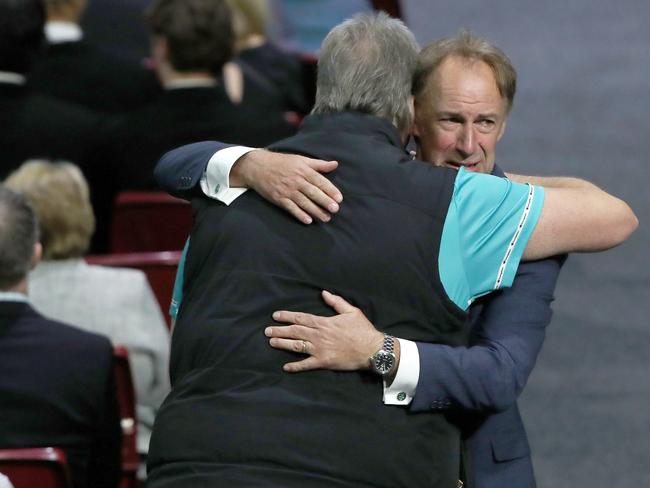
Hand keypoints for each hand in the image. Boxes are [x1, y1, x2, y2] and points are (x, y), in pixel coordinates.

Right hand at [233, 150, 342, 223]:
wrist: (257, 167)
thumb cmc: (281, 162)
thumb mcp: (301, 159)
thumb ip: (319, 164)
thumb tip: (335, 164)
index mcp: (303, 170)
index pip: (320, 181)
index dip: (330, 190)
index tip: (339, 198)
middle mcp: (296, 180)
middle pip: (313, 192)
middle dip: (325, 201)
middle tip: (335, 209)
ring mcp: (287, 190)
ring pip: (304, 202)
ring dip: (316, 211)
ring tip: (326, 218)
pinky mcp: (279, 198)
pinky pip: (291, 208)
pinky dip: (299, 214)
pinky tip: (308, 220)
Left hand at [265, 291, 383, 371]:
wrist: (372, 349)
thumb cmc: (362, 330)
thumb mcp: (351, 311)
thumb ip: (336, 301)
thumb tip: (324, 292)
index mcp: (323, 322)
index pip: (301, 317)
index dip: (286, 316)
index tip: (275, 316)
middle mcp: (318, 335)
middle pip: (294, 331)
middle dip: (279, 330)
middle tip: (266, 331)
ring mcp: (320, 349)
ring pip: (296, 346)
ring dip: (282, 344)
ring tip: (271, 342)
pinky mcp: (323, 362)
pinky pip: (306, 364)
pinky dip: (295, 366)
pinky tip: (285, 367)